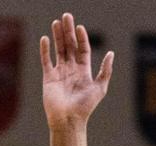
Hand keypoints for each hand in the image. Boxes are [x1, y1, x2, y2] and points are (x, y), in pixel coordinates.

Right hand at [40, 12, 112, 128]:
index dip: (82, 38)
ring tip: (56, 22)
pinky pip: (46, 61)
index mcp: (84, 71)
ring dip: (57, 36)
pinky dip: (45, 50)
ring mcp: (59, 73)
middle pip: (70, 46)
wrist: (68, 120)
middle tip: (66, 16)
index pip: (83, 49)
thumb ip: (105, 71)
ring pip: (58, 50)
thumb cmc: (85, 107)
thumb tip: (111, 53)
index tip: (79, 27)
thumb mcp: (100, 88)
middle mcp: (71, 70)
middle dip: (68, 31)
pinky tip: (45, 38)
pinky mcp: (48, 78)